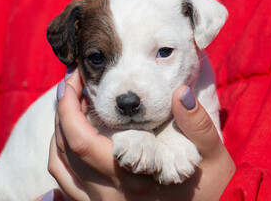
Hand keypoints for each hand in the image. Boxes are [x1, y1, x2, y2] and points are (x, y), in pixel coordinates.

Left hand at [48, 70, 234, 200]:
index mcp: (131, 176)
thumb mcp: (212, 157)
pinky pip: (65, 190)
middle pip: (64, 151)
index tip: (72, 81)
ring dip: (58, 135)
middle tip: (70, 87)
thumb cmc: (211, 189)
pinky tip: (65, 146)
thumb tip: (180, 94)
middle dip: (61, 113)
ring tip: (69, 110)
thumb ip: (198, 125)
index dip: (69, 107)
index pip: (82, 140)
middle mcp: (110, 194)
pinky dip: (60, 163)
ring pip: (60, 170)